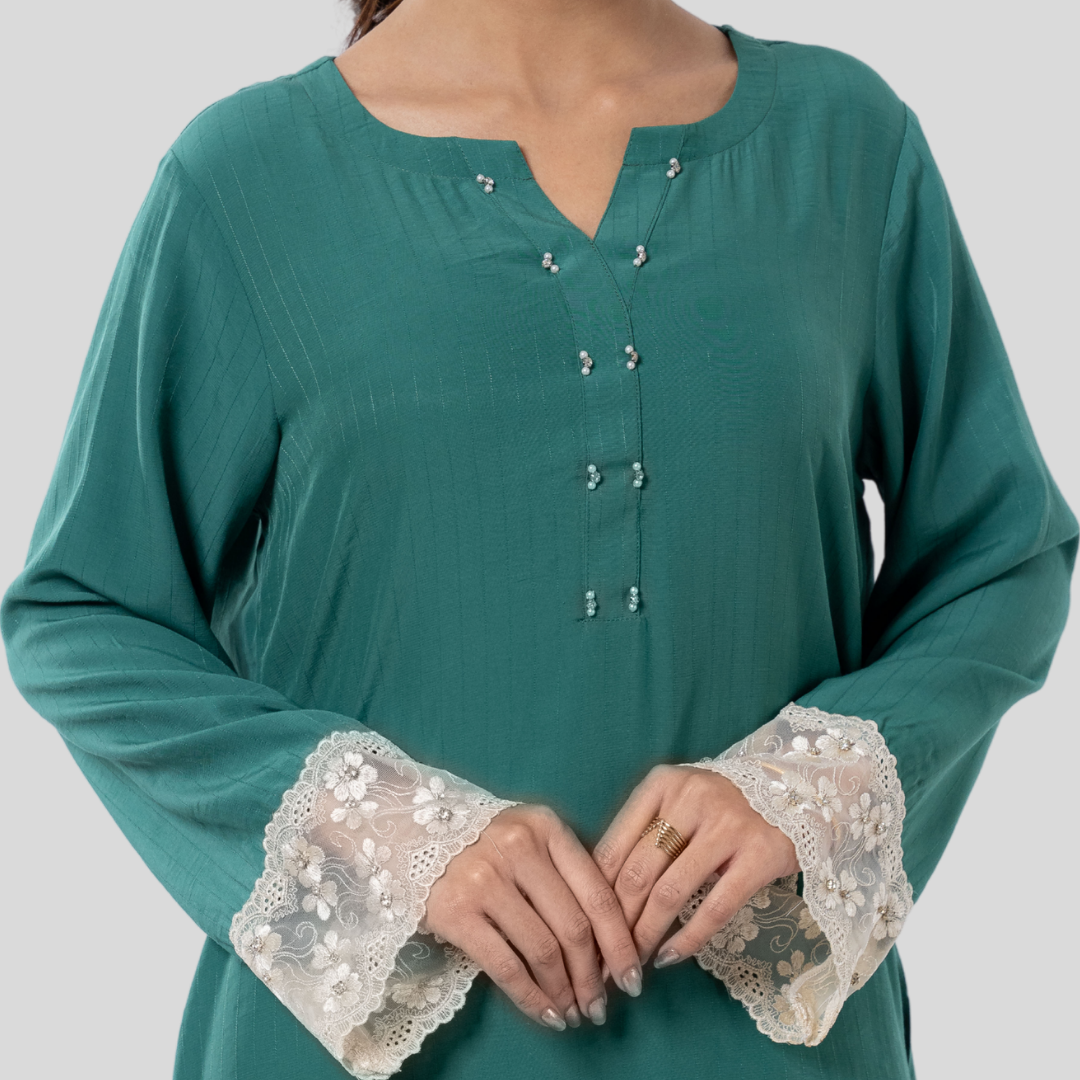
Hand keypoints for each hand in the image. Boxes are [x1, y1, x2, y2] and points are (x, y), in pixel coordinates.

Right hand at [424, 804, 641, 1030]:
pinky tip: (547, 1014)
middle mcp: (518, 848)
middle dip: (594, 976)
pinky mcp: (456, 911)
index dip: (620, 941)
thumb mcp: (531, 839)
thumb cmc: (487, 843)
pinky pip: (506, 967)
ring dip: (565, 992)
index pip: (597, 892)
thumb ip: (568, 874)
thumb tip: (610, 946)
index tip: (634, 975)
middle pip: (573, 926)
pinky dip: (532, 999)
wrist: (412, 831)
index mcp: (547, 827)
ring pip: (543, 950)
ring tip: (574, 1013)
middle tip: (600, 1006)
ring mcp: (484, 878)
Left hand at [593, 765, 798, 971]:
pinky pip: (715, 908)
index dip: (593, 896)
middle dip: (615, 925)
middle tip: (605, 959)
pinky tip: (671, 957)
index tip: (585, 931)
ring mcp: (727, 827)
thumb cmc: (718, 805)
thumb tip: (595, 894)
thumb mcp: (675, 803)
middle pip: (637, 874)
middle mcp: (690, 799)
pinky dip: (688, 939)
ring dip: (646, 937)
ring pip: (670, 893)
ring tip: (634, 964)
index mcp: (660, 785)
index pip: (612, 848)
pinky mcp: (760, 856)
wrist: (791, 792)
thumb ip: (639, 835)